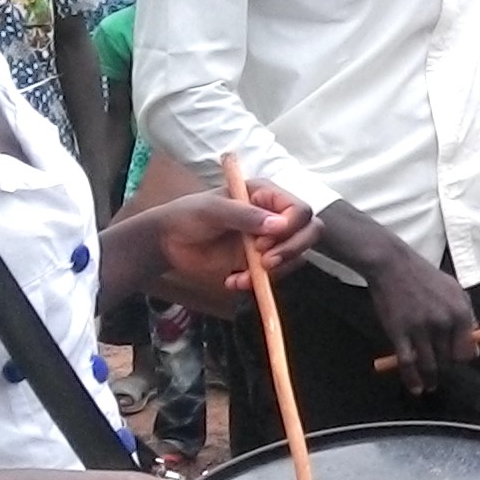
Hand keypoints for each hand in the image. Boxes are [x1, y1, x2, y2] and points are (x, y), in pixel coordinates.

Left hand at [124, 184, 318, 312]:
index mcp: (266, 195)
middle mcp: (274, 216)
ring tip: (243, 276)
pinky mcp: (261, 263)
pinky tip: (233, 281)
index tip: (264, 242)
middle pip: (310, 232)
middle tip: (266, 263)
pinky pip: (276, 276)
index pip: (300, 209)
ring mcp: (270, 241)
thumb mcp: (212, 210)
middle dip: (292, 250)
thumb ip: (244, 215)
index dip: (291, 227)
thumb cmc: (188, 216)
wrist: (169, 243)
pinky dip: (259, 284)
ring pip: (297, 257)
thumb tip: (279, 225)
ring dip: (274, 271)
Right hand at [352, 228, 477, 394]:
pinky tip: (415, 387)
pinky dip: (412, 379)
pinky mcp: (399, 333)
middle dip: (446, 367)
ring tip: (430, 385)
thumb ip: (467, 315)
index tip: (456, 361)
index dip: (462, 358)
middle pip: (449, 359)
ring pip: (430, 365)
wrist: (393, 265)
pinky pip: (408, 363)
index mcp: (460, 311)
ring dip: (431, 379)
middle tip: (441, 371)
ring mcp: (420, 329)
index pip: (467, 348)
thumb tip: (474, 343)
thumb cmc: (424, 276)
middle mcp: (443, 322)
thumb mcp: (455, 290)